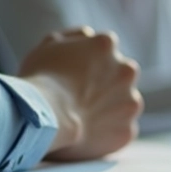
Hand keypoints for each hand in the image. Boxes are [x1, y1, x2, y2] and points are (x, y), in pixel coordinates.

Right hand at [19, 27, 142, 161]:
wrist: (44, 119)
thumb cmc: (40, 79)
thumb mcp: (49, 44)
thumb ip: (75, 37)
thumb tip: (90, 36)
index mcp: (106, 46)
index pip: (104, 49)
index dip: (89, 62)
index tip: (75, 75)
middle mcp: (126, 71)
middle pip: (121, 74)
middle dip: (107, 83)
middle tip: (82, 97)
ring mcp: (130, 102)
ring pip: (125, 103)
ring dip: (111, 108)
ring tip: (84, 117)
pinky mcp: (127, 131)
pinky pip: (121, 130)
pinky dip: (108, 132)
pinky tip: (89, 135)